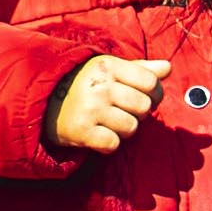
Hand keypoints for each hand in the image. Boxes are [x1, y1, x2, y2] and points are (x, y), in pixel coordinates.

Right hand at [46, 54, 173, 155]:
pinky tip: (99, 134)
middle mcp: (100, 86)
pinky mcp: (81, 132)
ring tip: (109, 122)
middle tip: (121, 110)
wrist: (43, 100)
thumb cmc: (85, 83)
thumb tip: (168, 67)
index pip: (150, 82)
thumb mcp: (109, 69)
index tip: (142, 96)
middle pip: (144, 107)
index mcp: (108, 65)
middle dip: (138, 112)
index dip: (154, 92)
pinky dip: (109, 144)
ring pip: (131, 128)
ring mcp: (90, 109)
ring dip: (124, 129)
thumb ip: (141, 69)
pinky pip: (113, 144)